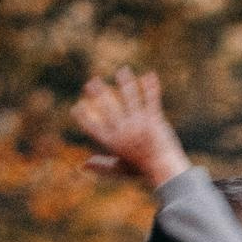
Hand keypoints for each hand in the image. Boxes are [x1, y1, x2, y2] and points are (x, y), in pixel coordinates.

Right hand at [73, 68, 191, 189]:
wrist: (165, 171)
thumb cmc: (142, 169)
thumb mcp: (119, 168)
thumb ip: (102, 166)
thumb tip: (84, 165)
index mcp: (112, 142)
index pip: (91, 127)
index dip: (82, 117)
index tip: (76, 107)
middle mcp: (123, 131)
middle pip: (107, 108)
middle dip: (98, 93)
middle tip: (92, 81)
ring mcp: (139, 124)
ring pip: (130, 98)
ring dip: (125, 82)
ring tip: (122, 70)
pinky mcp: (154, 120)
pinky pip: (151, 99)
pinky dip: (150, 87)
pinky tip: (149, 75)